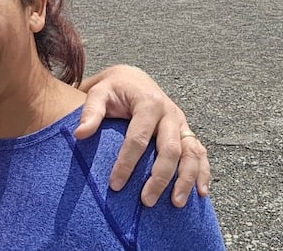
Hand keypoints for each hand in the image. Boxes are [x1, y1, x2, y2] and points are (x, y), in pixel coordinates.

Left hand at [74, 64, 210, 207]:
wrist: (133, 79)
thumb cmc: (114, 89)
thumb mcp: (99, 93)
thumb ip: (90, 112)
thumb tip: (80, 134)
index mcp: (148, 102)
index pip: (139, 137)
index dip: (127, 162)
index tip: (115, 185)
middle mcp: (169, 113)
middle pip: (170, 148)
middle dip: (159, 177)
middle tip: (146, 201)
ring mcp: (181, 123)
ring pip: (191, 152)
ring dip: (186, 179)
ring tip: (176, 204)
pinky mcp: (187, 131)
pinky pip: (200, 153)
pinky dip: (202, 172)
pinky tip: (201, 193)